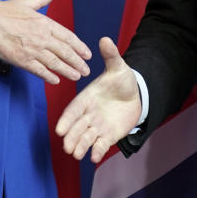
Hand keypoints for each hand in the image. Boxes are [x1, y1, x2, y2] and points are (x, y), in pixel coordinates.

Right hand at [0, 0, 90, 84]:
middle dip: (78, 62)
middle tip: (86, 69)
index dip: (79, 46)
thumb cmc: (1, 12)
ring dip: (68, 71)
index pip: (68, 37)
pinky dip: (49, 76)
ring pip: (56, 63)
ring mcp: (33, 50)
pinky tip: (56, 81)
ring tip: (77, 76)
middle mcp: (42, 37)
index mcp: (44, 23)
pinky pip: (40, 70)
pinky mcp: (22, 60)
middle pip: (65, 52)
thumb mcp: (25, 3)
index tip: (87, 54)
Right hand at [55, 37, 142, 162]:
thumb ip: (111, 56)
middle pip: (77, 127)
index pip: (74, 109)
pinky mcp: (107, 136)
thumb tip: (105, 39)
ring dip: (81, 146)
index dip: (67, 119)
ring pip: (86, 138)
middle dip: (72, 136)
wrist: (136, 96)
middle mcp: (89, 114)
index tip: (60, 129)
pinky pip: (100, 145)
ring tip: (76, 154)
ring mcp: (97, 126)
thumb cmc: (122, 81)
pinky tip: (94, 158)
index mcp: (87, 98)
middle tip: (67, 146)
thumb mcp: (118, 67)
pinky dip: (97, 151)